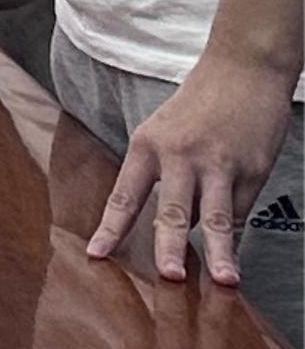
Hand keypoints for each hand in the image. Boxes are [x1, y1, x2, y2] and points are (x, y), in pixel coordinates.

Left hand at [87, 51, 300, 286]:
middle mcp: (179, 156)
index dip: (111, 227)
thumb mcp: (164, 131)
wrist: (242, 68)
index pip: (125, 195)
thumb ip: (163, 175)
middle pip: (171, 208)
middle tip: (168, 276)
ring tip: (224, 281)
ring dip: (220, 252)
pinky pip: (242, 209)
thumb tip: (172, 228)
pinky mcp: (253, 169)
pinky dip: (235, 228)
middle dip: (168, 245)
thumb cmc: (198, 104)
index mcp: (147, 145)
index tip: (96, 256)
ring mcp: (219, 164)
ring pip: (218, 216)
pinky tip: (234, 244)